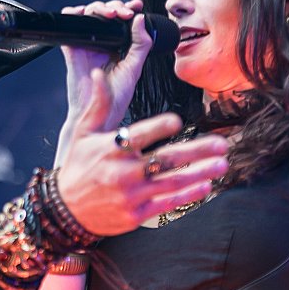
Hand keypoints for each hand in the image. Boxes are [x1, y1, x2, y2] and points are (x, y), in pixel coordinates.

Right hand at [55, 0, 152, 161]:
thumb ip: (141, 44)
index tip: (136, 6)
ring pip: (89, 15)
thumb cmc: (114, 98)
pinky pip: (68, 28)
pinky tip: (83, 13)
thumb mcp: (134, 69)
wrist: (98, 114)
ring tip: (111, 15)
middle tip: (124, 14)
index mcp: (118, 47)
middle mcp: (102, 44)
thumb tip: (140, 20)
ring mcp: (87, 46)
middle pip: (105, 13)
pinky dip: (72, 15)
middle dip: (115, 6)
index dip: (127, 9)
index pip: (122, 21)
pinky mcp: (72, 50)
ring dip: (98, 8)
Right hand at [55, 68, 228, 235]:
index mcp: (111, 148)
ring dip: (200, 172)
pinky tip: (205, 186)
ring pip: (172, 181)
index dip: (159, 127)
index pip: (139, 134)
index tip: (178, 122)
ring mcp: (131, 195)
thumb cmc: (78, 167)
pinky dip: (188, 195)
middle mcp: (123, 171)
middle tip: (221, 144)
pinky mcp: (136, 214)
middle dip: (197, 151)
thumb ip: (99, 104)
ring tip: (222, 164)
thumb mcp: (83, 133)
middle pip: (165, 159)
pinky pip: (167, 203)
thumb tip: (98, 74)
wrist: (66, 211)